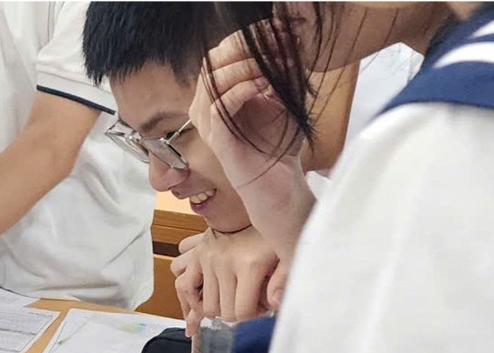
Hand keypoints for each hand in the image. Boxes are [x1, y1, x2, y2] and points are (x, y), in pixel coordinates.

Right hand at [171, 226, 280, 325]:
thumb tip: (275, 304)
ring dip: (217, 308)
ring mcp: (207, 257)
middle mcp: (224, 262)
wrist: (263, 206)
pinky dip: (193, 298)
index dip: (252, 315)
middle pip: (223, 311)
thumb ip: (284, 282)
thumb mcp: (289, 258)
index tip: (260, 307)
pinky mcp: (198, 253)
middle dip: (237, 313)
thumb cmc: (277, 237)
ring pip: (205, 304)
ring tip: (229, 302)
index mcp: (249, 265)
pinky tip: (205, 301)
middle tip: (249, 302)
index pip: (241, 311)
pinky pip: (184, 285)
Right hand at [191, 23, 308, 197]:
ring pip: (213, 81)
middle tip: (274, 43)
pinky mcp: (215, 139)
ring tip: (271, 65)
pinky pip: (219, 107)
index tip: (276, 30)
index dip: (246, 38)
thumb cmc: (277, 143)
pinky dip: (241, 91)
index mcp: (220, 93)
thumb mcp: (282, 98)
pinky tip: (262, 85)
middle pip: (214, 62)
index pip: (223, 54)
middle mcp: (207, 105)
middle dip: (245, 48)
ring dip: (244, 67)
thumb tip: (286, 41)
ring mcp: (209, 123)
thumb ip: (280, 73)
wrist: (278, 180)